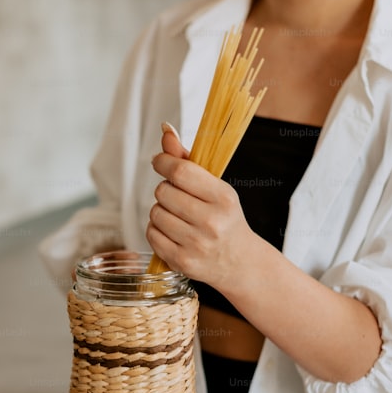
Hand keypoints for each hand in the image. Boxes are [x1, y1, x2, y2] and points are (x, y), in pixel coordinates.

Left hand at [146, 123, 255, 289]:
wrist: (239, 262)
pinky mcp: (182, 262)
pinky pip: (151, 234)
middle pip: (163, 192)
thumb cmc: (224, 219)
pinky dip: (156, 230)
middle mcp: (211, 222)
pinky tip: (172, 232)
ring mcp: (195, 244)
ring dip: (160, 211)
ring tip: (177, 217)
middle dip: (165, 190)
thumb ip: (187, 161)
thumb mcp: (215, 188)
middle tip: (178, 197)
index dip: (163, 162)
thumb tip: (165, 130)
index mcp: (223, 198)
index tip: (159, 161)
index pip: (181, 172)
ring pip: (155, 213)